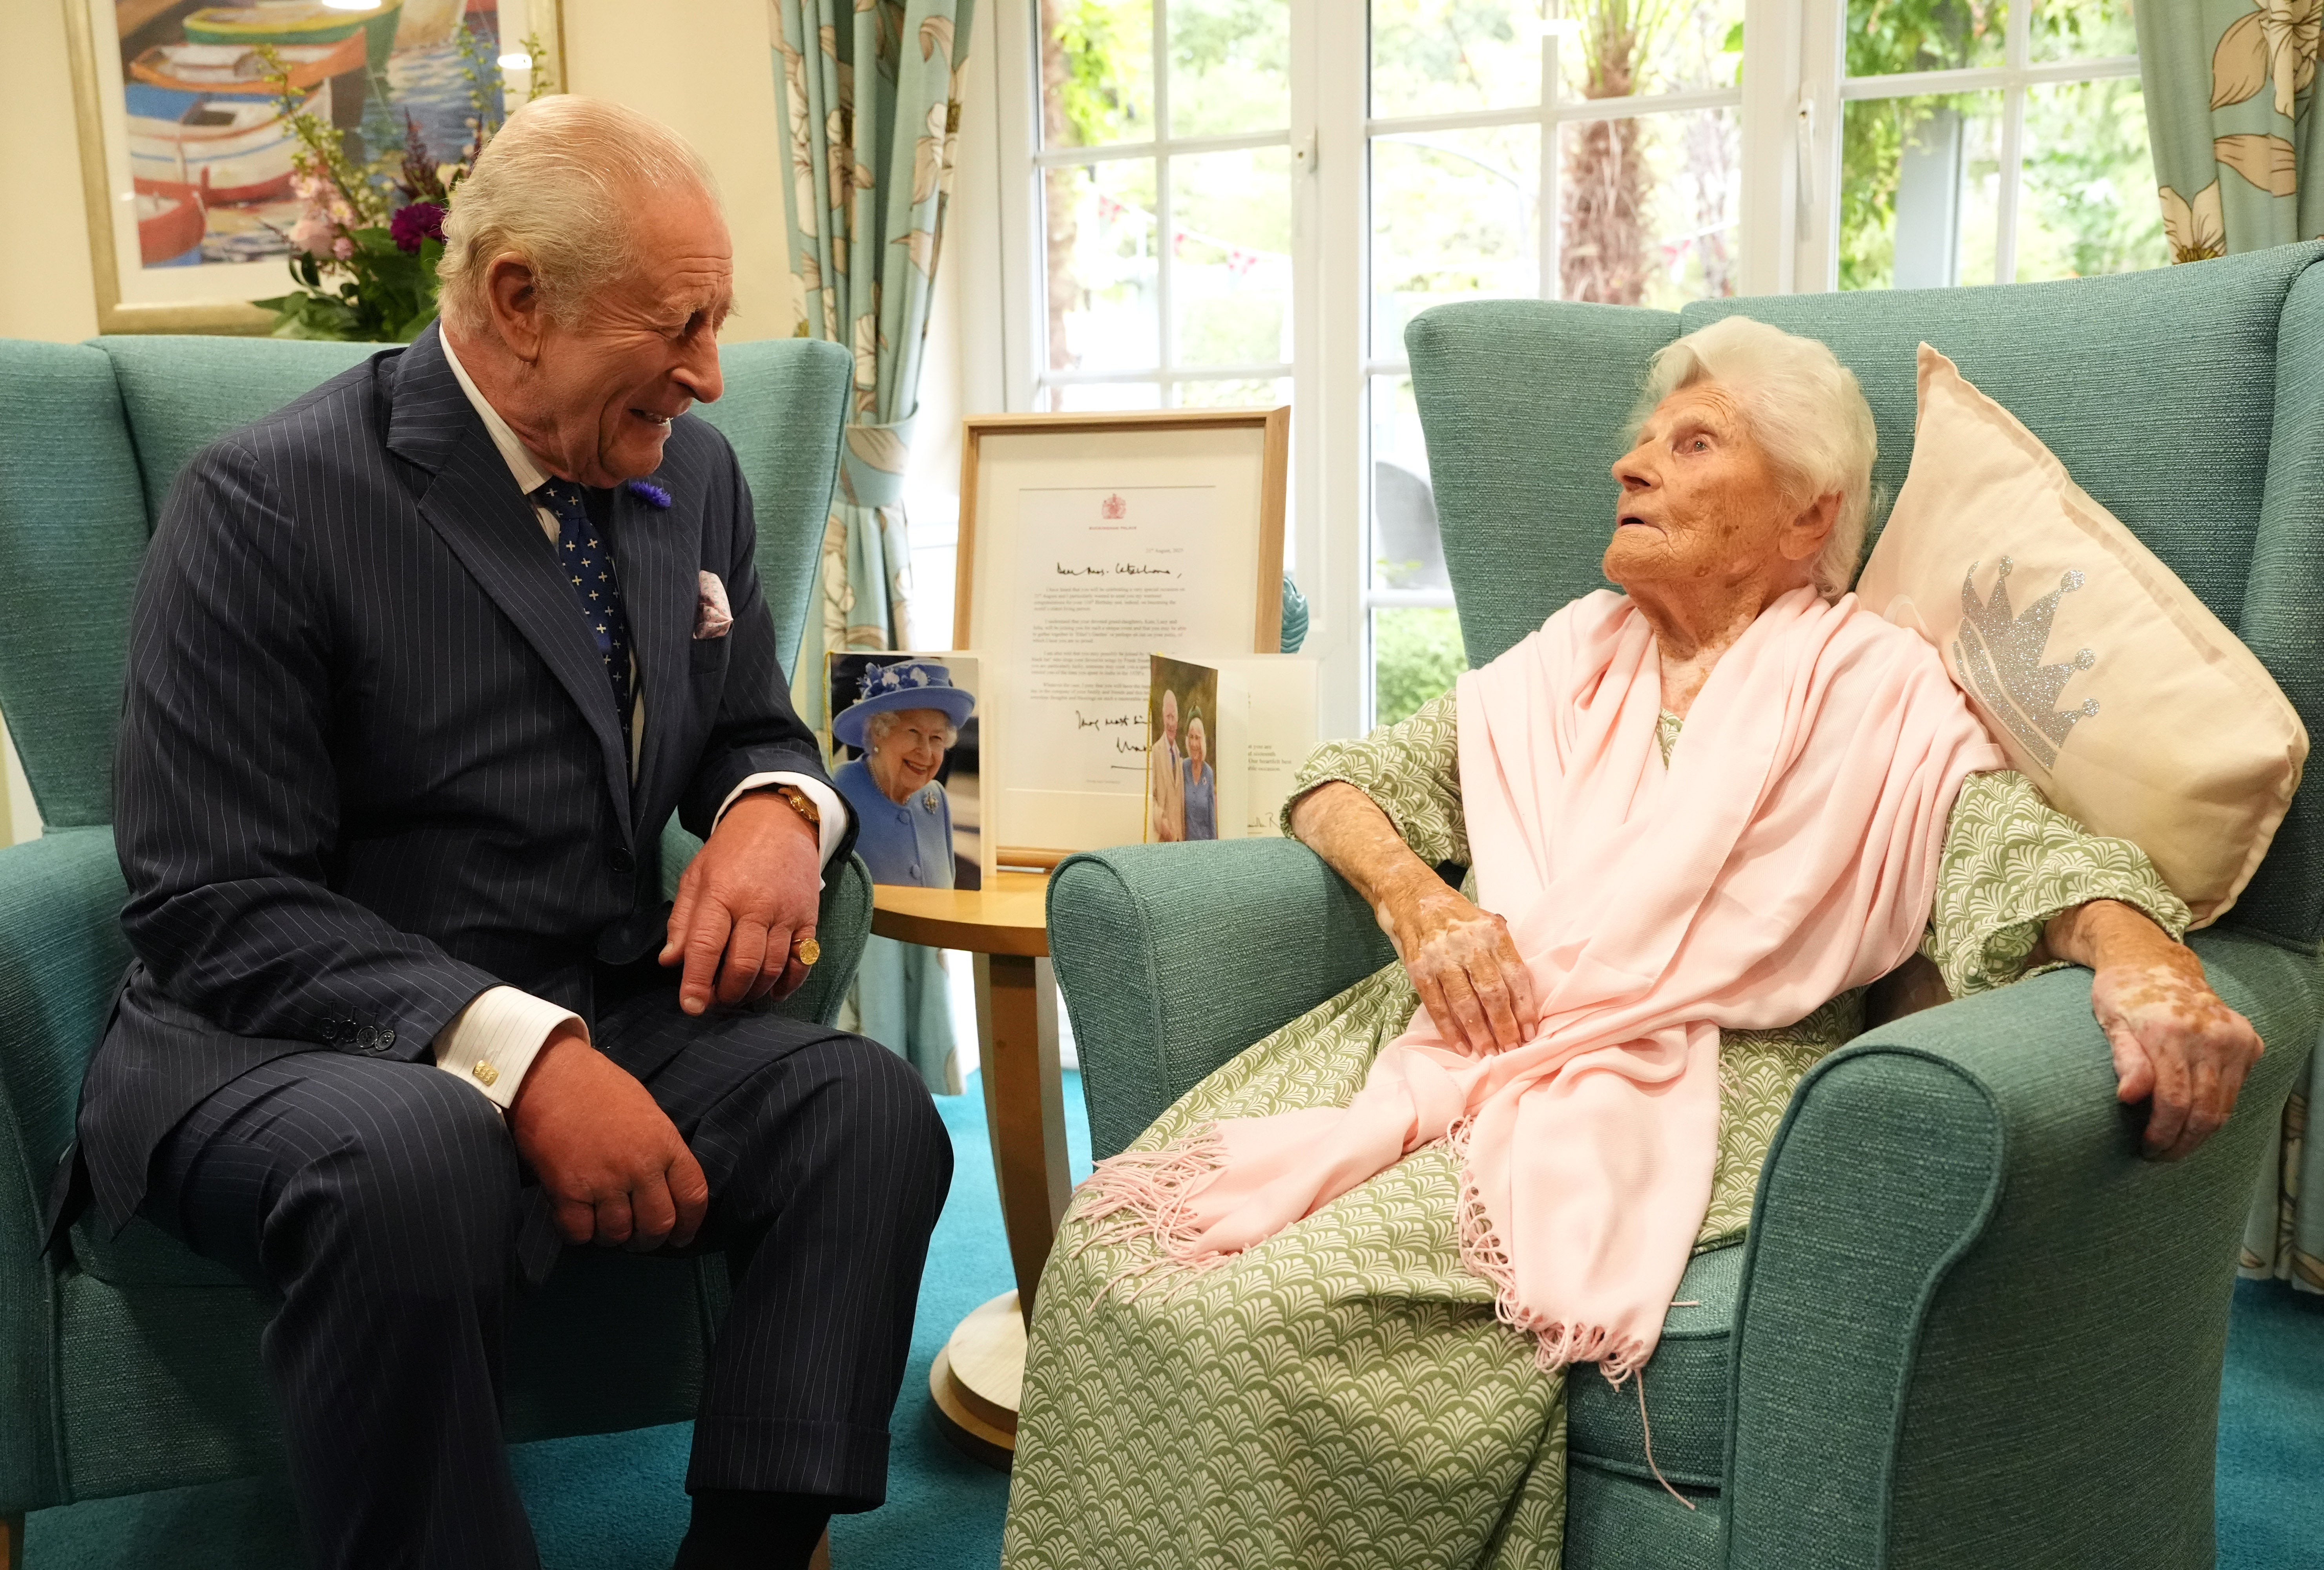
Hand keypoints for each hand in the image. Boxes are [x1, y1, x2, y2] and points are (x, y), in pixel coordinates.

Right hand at [510, 1027, 709, 1249]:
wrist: (550, 1072)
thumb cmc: (599, 1087)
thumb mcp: (647, 1113)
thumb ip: (659, 1152)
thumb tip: (663, 1189)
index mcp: (665, 1144)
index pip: (693, 1196)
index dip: (689, 1225)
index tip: (681, 1236)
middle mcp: (640, 1167)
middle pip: (657, 1225)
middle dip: (649, 1240)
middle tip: (637, 1238)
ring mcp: (604, 1181)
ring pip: (618, 1234)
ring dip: (613, 1237)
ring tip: (605, 1225)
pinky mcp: (567, 1190)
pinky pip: (580, 1233)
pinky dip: (580, 1234)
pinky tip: (577, 1220)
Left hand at [660, 789, 821, 1013]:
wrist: (779, 823)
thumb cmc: (730, 853)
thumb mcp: (695, 877)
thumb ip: (682, 921)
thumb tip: (671, 961)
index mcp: (722, 893)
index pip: (706, 946)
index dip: (696, 982)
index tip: (691, 1007)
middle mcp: (757, 905)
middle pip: (742, 965)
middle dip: (726, 993)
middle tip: (714, 1001)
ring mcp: (787, 914)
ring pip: (772, 968)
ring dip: (753, 992)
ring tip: (738, 996)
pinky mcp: (809, 919)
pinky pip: (802, 962)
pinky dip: (788, 984)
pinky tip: (772, 992)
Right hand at [1379, 871, 1539, 1055]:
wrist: (1411, 894)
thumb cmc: (1455, 914)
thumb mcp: (1486, 921)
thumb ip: (1503, 951)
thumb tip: (1522, 993)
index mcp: (1493, 933)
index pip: (1516, 976)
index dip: (1525, 1008)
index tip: (1530, 1033)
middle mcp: (1469, 944)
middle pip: (1493, 993)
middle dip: (1504, 1027)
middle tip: (1511, 1050)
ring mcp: (1441, 956)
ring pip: (1465, 1002)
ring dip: (1479, 1033)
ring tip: (1489, 1053)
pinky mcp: (1418, 967)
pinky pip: (1436, 1004)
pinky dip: (1449, 1029)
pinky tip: (1461, 1046)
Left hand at [2045, 900, 2263, 1160]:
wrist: (2156, 963)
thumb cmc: (2124, 996)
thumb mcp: (2111, 1023)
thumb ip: (2124, 1060)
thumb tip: (2128, 1098)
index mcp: (2171, 1032)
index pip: (2173, 1102)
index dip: (2161, 1133)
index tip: (2147, 1149)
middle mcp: (2210, 1035)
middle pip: (2203, 1110)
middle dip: (2182, 1141)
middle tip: (2161, 1155)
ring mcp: (2234, 1038)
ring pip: (2224, 1106)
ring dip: (2201, 1133)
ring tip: (2176, 1145)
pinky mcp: (2249, 1041)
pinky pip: (2236, 1090)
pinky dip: (2217, 1109)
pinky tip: (2194, 1117)